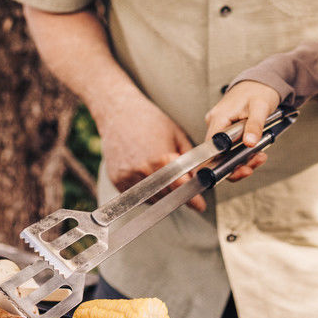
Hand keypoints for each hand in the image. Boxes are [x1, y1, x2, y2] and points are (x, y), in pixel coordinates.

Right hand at [97, 95, 209, 211]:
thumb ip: (189, 159)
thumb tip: (198, 177)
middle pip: (167, 196)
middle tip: (180, 183)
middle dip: (177, 193)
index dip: (192, 199)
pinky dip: (145, 191)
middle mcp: (143, 171)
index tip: (200, 205)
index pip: (180, 187)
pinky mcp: (117, 180)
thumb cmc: (149, 120)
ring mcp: (128, 177)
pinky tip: (147, 174)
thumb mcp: (177, 135)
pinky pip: (136, 196)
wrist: (118, 112)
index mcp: (160, 159)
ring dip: (161, 193)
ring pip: (151, 198)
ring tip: (160, 173)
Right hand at [204, 80, 282, 181]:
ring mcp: (220, 127)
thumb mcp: (261, 107)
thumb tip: (249, 143)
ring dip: (242, 159)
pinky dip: (243, 153)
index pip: (213, 147)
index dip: (223, 163)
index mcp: (219, 117)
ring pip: (225, 153)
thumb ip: (255, 125)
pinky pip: (231, 147)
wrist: (260, 81)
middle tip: (255, 164)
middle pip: (218, 154)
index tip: (240, 170)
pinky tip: (256, 152)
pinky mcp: (226, 129)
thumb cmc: (259, 90)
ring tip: (260, 157)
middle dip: (237, 164)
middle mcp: (215, 123)